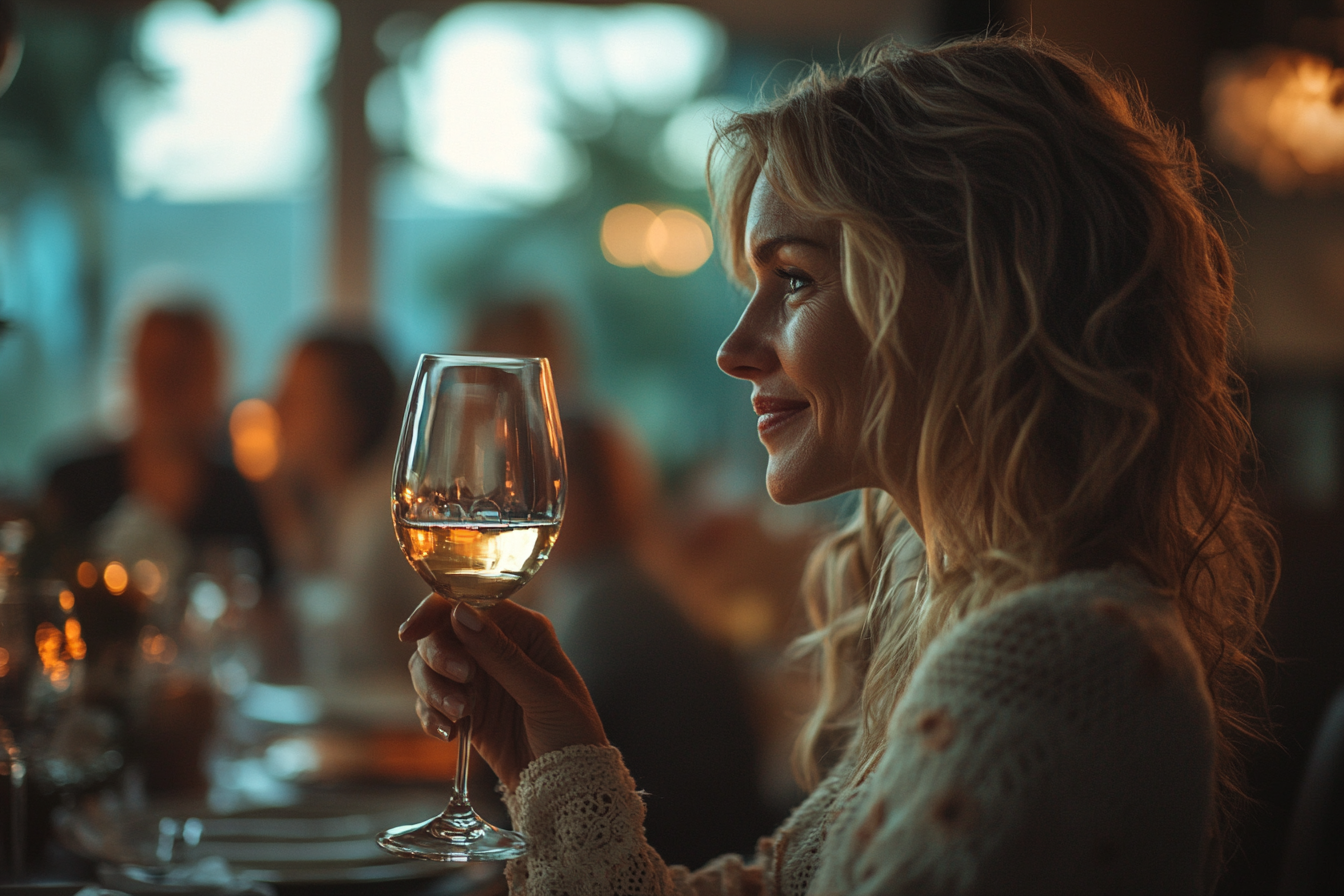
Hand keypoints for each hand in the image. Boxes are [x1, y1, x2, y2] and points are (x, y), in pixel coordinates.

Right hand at [399, 594, 607, 788]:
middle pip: (440, 634)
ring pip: (429, 668)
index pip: (470, 603)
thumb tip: (460, 611)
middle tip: (461, 681)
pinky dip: (431, 716)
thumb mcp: (543, 691)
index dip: (435, 610)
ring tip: (460, 716)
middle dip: (438, 657)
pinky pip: (430, 703)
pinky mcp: (465, 711)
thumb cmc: (572, 732)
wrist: (570, 783)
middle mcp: (496, 648)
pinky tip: (450, 735)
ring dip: (434, 690)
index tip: (410, 633)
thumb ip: (501, 654)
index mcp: (524, 631)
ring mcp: (479, 679)